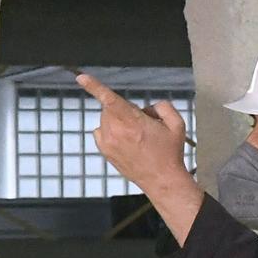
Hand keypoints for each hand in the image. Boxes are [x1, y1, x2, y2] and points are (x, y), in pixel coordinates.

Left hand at [73, 72, 192, 191]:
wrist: (161, 179)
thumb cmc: (170, 152)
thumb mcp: (177, 124)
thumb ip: (162, 106)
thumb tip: (147, 107)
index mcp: (133, 123)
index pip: (110, 100)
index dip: (95, 87)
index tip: (81, 77)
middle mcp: (117, 132)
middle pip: (111, 107)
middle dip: (125, 109)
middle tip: (142, 123)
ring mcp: (108, 143)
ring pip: (106, 118)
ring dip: (118, 119)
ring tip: (136, 135)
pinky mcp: (105, 151)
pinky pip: (101, 131)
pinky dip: (111, 130)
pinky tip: (126, 140)